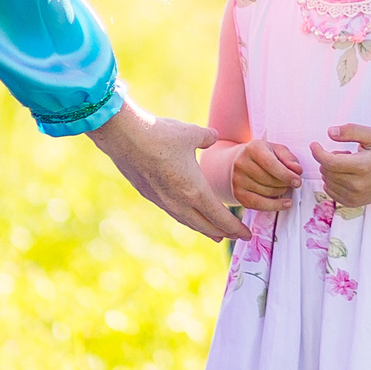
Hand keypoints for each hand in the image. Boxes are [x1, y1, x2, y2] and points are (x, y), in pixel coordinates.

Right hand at [88, 100, 245, 239]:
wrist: (123, 137)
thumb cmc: (161, 134)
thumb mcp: (192, 133)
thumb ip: (207, 137)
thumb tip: (212, 137)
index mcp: (194, 191)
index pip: (220, 217)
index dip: (235, 228)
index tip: (247, 234)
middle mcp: (178, 202)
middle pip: (206, 225)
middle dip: (224, 232)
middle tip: (236, 236)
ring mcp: (162, 200)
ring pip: (188, 221)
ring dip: (204, 228)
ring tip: (214, 234)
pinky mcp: (148, 194)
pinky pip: (173, 212)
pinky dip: (186, 217)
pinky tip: (186, 213)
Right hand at [230, 138, 304, 212]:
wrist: (242, 162)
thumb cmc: (264, 155)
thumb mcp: (278, 150)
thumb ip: (289, 158)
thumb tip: (297, 170)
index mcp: (252, 148)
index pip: (270, 164)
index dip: (285, 175)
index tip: (297, 182)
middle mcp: (241, 163)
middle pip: (269, 180)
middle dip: (285, 184)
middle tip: (292, 183)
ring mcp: (237, 179)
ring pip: (266, 192)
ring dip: (281, 192)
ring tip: (284, 187)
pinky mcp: (237, 194)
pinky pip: (258, 204)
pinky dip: (274, 206)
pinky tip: (285, 204)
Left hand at [311, 124, 370, 208]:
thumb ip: (351, 131)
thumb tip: (330, 132)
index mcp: (363, 166)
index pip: (329, 162)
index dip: (318, 152)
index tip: (314, 144)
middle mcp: (357, 185)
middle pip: (326, 170)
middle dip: (328, 159)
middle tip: (345, 154)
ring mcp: (354, 196)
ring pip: (326, 180)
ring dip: (331, 170)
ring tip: (349, 165)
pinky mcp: (352, 203)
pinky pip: (330, 190)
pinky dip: (332, 181)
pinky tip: (346, 176)